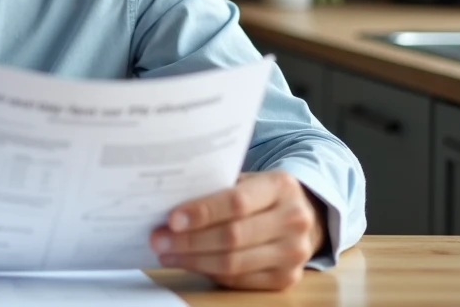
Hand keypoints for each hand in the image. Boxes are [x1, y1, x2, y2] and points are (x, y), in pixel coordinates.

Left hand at [150, 171, 324, 290]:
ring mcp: (294, 253)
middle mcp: (294, 220)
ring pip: (233, 263)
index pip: (237, 202)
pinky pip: (239, 280)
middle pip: (233, 236)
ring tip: (166, 252)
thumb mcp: (247, 180)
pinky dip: (209, 272)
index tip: (172, 219)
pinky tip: (189, 263)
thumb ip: (217, 188)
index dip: (202, 213)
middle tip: (158, 239)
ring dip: (193, 260)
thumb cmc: (260, 194)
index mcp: (281, 186)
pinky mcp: (286, 278)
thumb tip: (169, 203)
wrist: (301, 216)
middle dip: (189, 240)